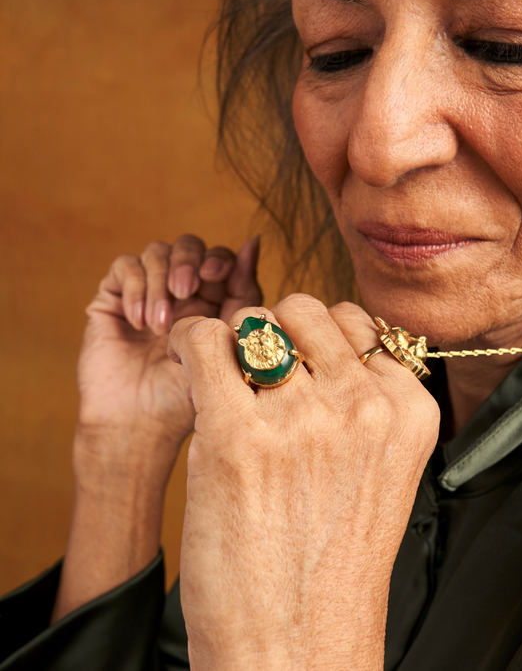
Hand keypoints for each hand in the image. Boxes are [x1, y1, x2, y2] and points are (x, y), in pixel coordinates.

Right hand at [52, 234, 261, 622]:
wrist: (142, 430)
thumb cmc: (191, 397)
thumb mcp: (226, 342)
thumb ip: (242, 293)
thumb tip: (256, 240)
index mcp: (213, 301)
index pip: (219, 257)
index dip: (220, 258)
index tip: (218, 276)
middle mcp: (180, 293)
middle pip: (189, 245)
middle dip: (189, 261)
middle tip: (188, 291)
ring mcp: (147, 294)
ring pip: (157, 251)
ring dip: (161, 281)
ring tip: (161, 324)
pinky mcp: (114, 300)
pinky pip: (125, 267)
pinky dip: (137, 287)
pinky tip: (141, 322)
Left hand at [169, 295, 439, 670]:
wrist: (297, 646)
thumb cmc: (331, 562)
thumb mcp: (380, 470)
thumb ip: (365, 401)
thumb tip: (316, 333)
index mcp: (408, 410)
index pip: (358, 322)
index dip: (319, 342)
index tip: (301, 372)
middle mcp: (363, 406)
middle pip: (305, 309)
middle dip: (278, 331)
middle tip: (260, 376)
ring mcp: (300, 419)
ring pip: (253, 320)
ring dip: (235, 343)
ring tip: (228, 386)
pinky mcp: (235, 435)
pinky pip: (204, 343)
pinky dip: (192, 347)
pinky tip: (193, 372)